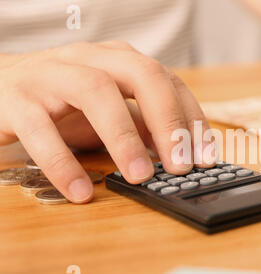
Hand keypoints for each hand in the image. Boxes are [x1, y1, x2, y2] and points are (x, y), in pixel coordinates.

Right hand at [0, 41, 213, 202]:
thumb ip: (144, 126)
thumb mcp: (111, 111)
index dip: (192, 119)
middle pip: (142, 76)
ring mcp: (54, 74)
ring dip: (123, 137)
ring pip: (96, 92)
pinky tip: (81, 191)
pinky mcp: (18, 99)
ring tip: (140, 177)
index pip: (169, 82)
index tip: (206, 157)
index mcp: (120, 61)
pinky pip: (40, 129)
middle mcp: (92, 59)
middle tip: (181, 166)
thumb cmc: (64, 101)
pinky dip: (62, 163)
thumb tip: (182, 153)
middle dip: (168, 121)